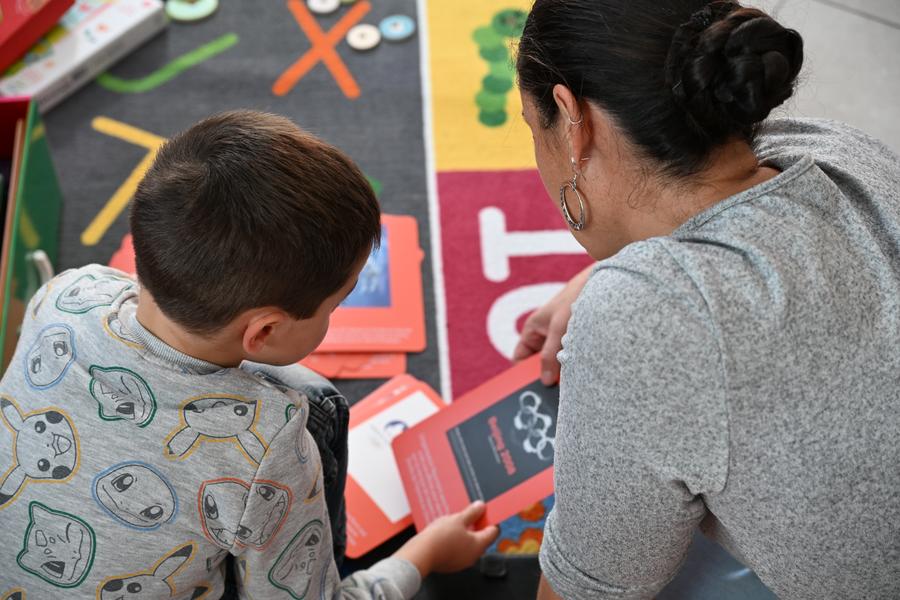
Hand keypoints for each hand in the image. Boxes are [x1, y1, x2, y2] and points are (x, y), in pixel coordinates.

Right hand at [395, 501, 499, 576]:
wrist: (421, 554)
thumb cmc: (439, 538)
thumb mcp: (458, 519)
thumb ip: (472, 512)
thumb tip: (481, 507)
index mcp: (479, 545)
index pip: (494, 531)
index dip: (490, 519)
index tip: (484, 511)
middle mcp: (473, 556)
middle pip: (481, 538)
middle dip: (475, 525)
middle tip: (467, 514)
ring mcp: (462, 561)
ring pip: (468, 544)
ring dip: (464, 532)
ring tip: (453, 522)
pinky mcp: (451, 563)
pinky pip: (458, 549)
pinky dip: (455, 541)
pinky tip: (445, 533)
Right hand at [513, 265, 593, 384]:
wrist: (603, 283)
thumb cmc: (575, 299)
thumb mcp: (559, 328)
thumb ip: (550, 355)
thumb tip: (546, 381)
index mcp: (532, 330)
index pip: (520, 360)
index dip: (522, 375)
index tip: (530, 393)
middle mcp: (545, 337)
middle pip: (539, 365)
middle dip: (545, 379)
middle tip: (552, 398)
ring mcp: (562, 341)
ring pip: (558, 364)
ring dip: (563, 375)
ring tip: (569, 392)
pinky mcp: (579, 343)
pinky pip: (572, 361)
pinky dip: (575, 370)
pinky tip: (582, 381)